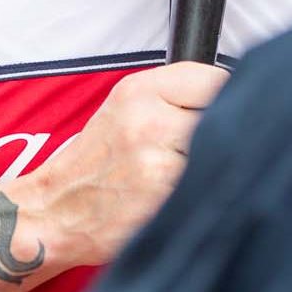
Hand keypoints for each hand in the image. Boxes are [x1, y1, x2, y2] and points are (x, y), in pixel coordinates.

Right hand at [9, 61, 228, 266]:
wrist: (52, 212)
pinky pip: (211, 188)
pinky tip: (194, 196)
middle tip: (223, 148)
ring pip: (223, 154)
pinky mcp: (164, 201)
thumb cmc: (96, 164)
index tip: (238, 110)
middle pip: (226, 116)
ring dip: (224, 165)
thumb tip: (239, 98)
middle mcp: (148, 121)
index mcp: (139, 91)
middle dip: (231, 134)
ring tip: (204, 174)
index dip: (233, 98)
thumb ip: (177, 98)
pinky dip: (212, 192)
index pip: (216, 79)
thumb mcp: (128, 110)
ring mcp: (157, 163)